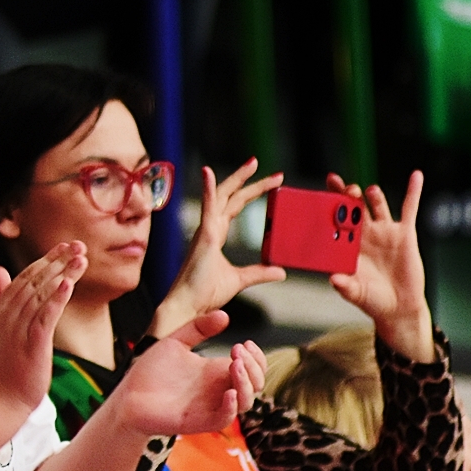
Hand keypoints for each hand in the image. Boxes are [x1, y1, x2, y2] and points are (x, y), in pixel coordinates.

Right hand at [0, 241, 86, 410]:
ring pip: (42, 295)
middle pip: (34, 281)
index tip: (63, 247)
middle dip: (57, 261)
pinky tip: (69, 285)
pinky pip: (45, 317)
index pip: (23, 278)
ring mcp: (18, 330)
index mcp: (0, 311)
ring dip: (62, 274)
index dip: (45, 260)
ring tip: (81, 258)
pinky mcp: (31, 345)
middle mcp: (8, 316)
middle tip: (78, 245)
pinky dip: (56, 300)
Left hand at [115, 310, 248, 435]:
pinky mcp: (199, 422)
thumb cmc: (150, 372)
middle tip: (237, 351)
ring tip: (234, 364)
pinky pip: (225, 419)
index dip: (256, 357)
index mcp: (216, 372)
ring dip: (247, 383)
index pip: (252, 368)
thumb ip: (198, 328)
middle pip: (255, 384)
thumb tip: (224, 315)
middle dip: (254, 366)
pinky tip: (229, 392)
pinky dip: (232, 407)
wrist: (127, 396)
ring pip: (246, 402)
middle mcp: (218, 390)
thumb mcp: (175, 343)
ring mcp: (211, 407)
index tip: (245, 343)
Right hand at [152, 160, 283, 337]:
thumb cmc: (205, 294)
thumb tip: (280, 271)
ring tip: (253, 164)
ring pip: (222, 197)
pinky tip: (209, 173)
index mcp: (215, 236)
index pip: (234, 207)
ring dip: (237, 179)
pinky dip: (208, 189)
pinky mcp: (205, 236)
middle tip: (267, 167)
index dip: (251, 193)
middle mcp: (209, 229)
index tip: (271, 184)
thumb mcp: (240, 280)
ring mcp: (206, 231)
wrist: (190, 306)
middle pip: (230, 197)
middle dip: (248, 181)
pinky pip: (207, 208)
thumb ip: (259, 273)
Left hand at [325, 171, 434, 361]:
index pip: (334, 221)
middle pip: (353, 208)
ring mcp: (384, 232)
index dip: (327, 207)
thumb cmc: (371, 300)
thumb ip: (345, 286)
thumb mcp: (355, 293)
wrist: (398, 307)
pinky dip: (413, 191)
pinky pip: (409, 208)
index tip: (318, 194)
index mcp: (346, 245)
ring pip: (376, 206)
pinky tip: (415, 176)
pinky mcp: (405, 233)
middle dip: (347, 196)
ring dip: (372, 196)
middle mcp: (363, 235)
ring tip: (367, 191)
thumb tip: (333, 279)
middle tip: (342, 187)